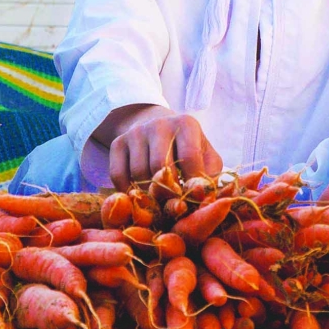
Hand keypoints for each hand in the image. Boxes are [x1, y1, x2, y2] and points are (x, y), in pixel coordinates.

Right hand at [100, 108, 222, 190]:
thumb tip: (204, 197)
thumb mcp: (205, 155)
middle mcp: (159, 123)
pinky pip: (118, 174)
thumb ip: (210, 175)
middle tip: (172, 205)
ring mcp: (136, 132)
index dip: (191, 183)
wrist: (158, 127)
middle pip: (160, 165)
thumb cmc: (188, 148)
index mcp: (186, 123)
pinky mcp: (118, 142)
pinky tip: (139, 196)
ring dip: (148, 193)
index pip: (189, 156)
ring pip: (139, 172)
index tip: (192, 199)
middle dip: (168, 191)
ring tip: (159, 200)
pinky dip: (127, 191)